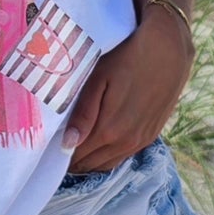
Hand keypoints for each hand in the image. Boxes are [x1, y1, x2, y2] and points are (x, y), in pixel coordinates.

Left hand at [63, 1, 193, 174]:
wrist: (168, 50)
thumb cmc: (126, 57)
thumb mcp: (99, 79)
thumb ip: (84, 113)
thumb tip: (67, 144)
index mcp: (110, 129)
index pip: (77, 155)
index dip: (59, 153)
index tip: (45, 144)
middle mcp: (127, 142)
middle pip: (91, 163)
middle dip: (71, 158)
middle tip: (54, 144)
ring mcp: (141, 141)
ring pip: (107, 163)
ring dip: (89, 159)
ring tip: (72, 145)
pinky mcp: (150, 136)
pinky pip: (123, 156)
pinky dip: (107, 155)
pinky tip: (96, 142)